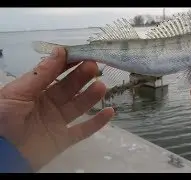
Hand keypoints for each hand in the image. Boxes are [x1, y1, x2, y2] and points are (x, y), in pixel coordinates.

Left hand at [0, 48, 113, 170]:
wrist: (1, 153)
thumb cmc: (3, 118)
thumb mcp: (17, 92)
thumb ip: (40, 74)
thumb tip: (60, 51)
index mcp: (35, 91)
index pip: (55, 73)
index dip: (68, 63)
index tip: (83, 54)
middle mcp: (48, 104)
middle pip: (69, 88)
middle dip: (82, 76)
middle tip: (94, 66)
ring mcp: (57, 122)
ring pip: (79, 106)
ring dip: (91, 96)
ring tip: (101, 86)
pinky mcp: (63, 139)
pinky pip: (83, 131)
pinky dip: (97, 123)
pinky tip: (110, 112)